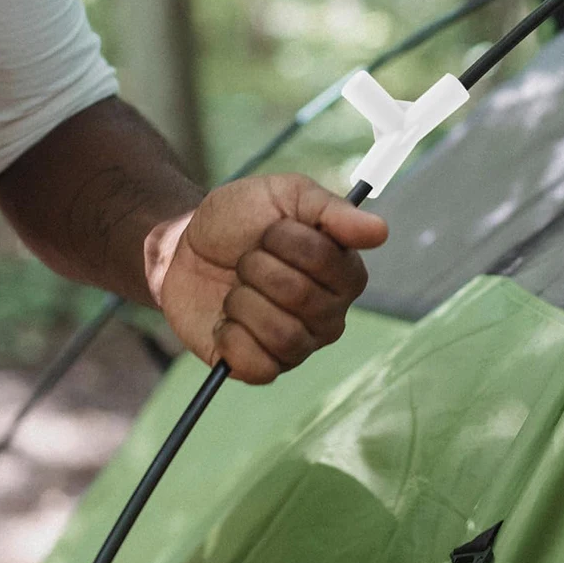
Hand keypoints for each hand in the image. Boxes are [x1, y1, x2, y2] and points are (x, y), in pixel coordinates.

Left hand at [150, 174, 387, 383]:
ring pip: (282, 335)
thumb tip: (380, 231)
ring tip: (236, 291)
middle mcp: (330, 314)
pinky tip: (226, 321)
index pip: (324, 259)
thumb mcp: (284, 194)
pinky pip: (258, 366)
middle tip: (246, 261)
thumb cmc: (240, 220)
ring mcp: (299, 345)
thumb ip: (331, 210)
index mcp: (344, 272)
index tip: (269, 230)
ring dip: (243, 303)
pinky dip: (231, 339)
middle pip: (300, 296)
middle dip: (257, 268)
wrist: (183, 249)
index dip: (284, 239)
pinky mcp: (263, 368)